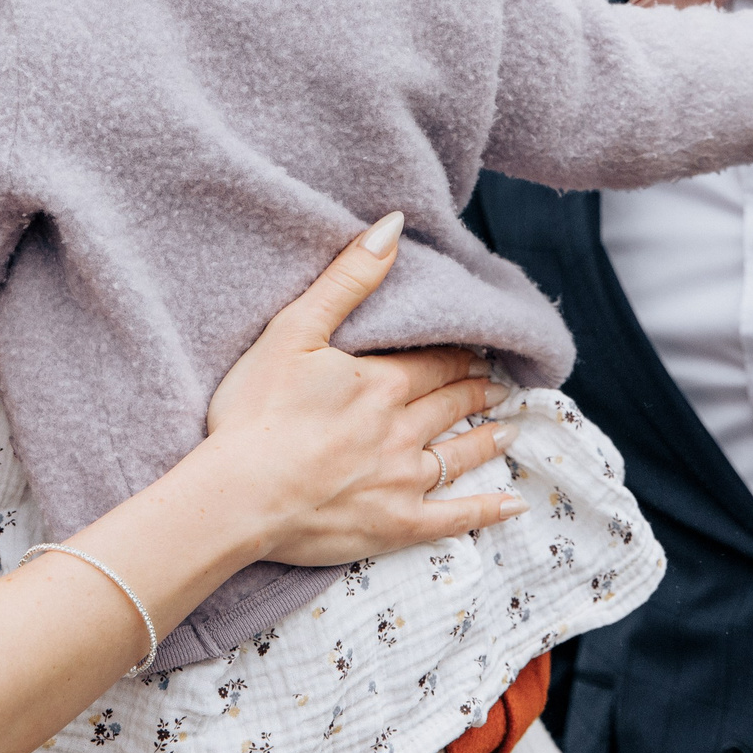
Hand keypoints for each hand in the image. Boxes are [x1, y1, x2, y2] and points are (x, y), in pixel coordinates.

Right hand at [202, 212, 525, 567]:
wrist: (240, 494)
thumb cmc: (256, 410)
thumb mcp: (294, 330)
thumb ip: (347, 279)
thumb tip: (392, 227)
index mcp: (381, 383)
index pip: (433, 364)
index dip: (457, 356)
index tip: (480, 352)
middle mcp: (402, 430)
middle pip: (449, 405)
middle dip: (475, 391)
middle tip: (499, 386)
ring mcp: (402, 481)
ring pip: (458, 454)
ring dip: (485, 439)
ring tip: (508, 430)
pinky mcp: (395, 525)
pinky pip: (454, 518)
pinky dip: (485, 511)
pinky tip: (512, 505)